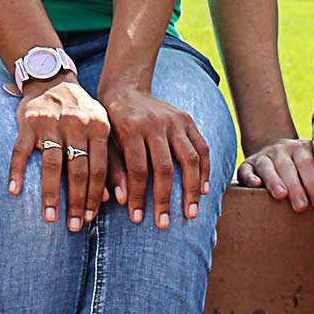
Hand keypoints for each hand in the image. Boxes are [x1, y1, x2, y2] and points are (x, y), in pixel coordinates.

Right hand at [7, 76, 109, 231]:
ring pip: (52, 164)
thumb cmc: (80, 112)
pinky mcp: (28, 121)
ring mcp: (51, 122)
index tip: (90, 219)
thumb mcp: (99, 129)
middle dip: (76, 202)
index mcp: (98, 126)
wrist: (52, 80)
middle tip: (74, 226)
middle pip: (77, 170)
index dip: (94, 196)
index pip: (98, 169)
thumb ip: (106, 160)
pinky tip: (14, 191)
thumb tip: (111, 200)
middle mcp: (76, 124)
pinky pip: (20, 151)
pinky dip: (16, 172)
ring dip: (51, 194)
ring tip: (50, 217)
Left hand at [99, 83, 211, 227]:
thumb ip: (114, 169)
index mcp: (131, 128)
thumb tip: (123, 201)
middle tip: (164, 225)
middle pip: (164, 167)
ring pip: (188, 158)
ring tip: (191, 213)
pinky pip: (202, 147)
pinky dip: (205, 169)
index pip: (138, 169)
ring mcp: (174, 120)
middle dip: (165, 199)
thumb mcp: (107, 142)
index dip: (139, 196)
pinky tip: (204, 190)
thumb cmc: (112, 122)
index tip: (137, 219)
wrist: (126, 89)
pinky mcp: (187, 119)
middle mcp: (155, 124)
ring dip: (191, 189)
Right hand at [236, 136, 313, 211]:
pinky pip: (246, 169)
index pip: (308, 164)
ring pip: (267, 166)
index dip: (313, 183)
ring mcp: (264, 155)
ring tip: (281, 196)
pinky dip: (249, 176)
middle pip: (288, 166)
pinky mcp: (248, 164)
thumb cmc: (304, 170)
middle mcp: (282, 149)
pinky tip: (255, 185)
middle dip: (295, 187)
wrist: (278, 152)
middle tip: (301, 206)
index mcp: (301, 149)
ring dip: (274, 181)